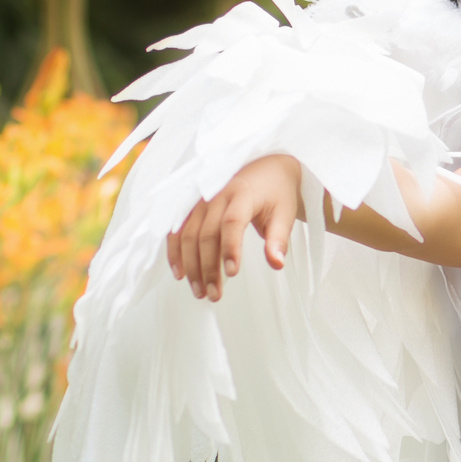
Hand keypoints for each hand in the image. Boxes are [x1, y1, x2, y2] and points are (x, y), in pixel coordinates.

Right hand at [167, 154, 303, 301]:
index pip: (232, 222)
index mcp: (243, 194)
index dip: (230, 248)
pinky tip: (180, 273)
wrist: (265, 166)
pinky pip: (177, 229)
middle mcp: (216, 195)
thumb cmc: (276, 192)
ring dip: (190, 265)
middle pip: (205, 234)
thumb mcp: (285, 213)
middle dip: (208, 268)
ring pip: (187, 234)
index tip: (233, 273)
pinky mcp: (192, 206)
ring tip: (199, 291)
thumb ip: (279, 239)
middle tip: (214, 295)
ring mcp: (200, 200)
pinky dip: (175, 252)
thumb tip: (276, 264)